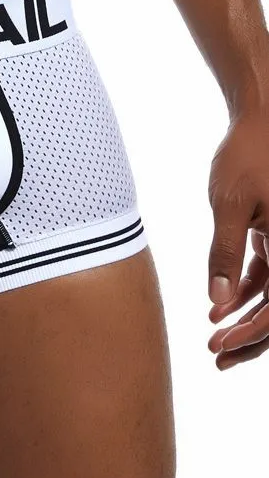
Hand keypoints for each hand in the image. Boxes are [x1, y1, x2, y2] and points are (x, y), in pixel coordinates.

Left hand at [207, 113, 268, 368]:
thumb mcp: (231, 206)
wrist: (262, 121)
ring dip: (247, 319)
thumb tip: (217, 302)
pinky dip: (246, 293)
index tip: (220, 346)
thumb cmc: (247, 157)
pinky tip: (219, 308)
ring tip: (214, 338)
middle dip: (252, 338)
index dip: (253, 334)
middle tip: (216, 356)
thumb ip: (225, 254)